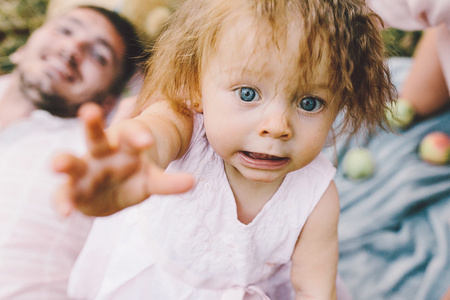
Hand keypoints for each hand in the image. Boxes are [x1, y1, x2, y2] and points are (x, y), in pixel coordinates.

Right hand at [53, 103, 194, 216]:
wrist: (112, 194)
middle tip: (90, 111)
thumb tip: (193, 182)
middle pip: (97, 137)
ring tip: (56, 164)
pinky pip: (64, 194)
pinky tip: (65, 213)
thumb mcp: (152, 180)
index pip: (132, 135)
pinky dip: (63, 202)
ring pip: (73, 162)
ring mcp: (85, 171)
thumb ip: (168, 183)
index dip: (138, 135)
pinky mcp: (74, 190)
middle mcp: (103, 155)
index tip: (147, 140)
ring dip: (64, 160)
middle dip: (93, 124)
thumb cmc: (134, 179)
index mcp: (125, 148)